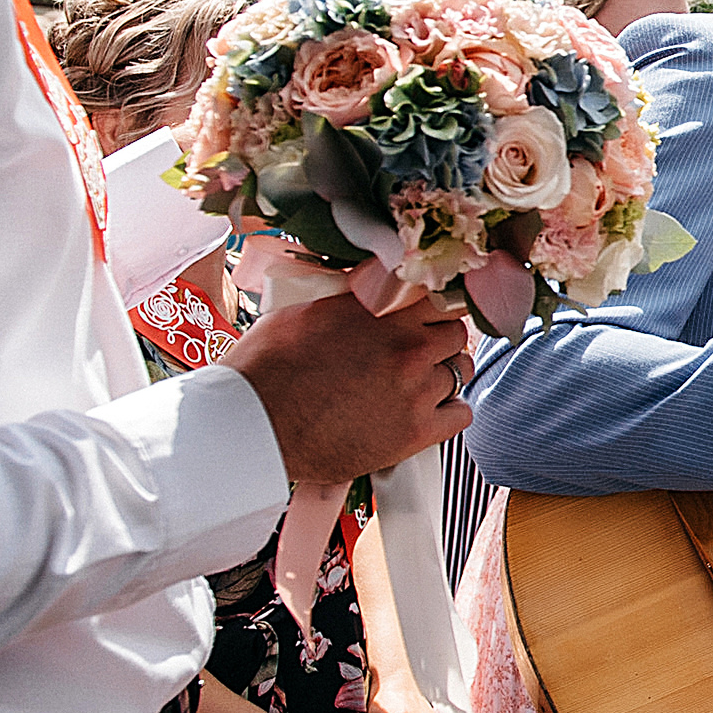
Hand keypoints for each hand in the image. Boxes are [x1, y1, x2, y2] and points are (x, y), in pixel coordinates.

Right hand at [225, 292, 472, 487]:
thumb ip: (349, 295)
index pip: (438, 297)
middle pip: (454, 333)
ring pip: (459, 371)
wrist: (252, 425)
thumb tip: (369, 282)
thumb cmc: (265, 369)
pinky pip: (460, 413)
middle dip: (437, 341)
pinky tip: (423, 412)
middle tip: (413, 355)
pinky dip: (446, 412)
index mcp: (383, 311)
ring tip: (412, 385)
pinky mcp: (416, 431)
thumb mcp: (303, 309)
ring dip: (441, 375)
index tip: (424, 318)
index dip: (430, 309)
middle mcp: (407, 346)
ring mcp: (416, 389)